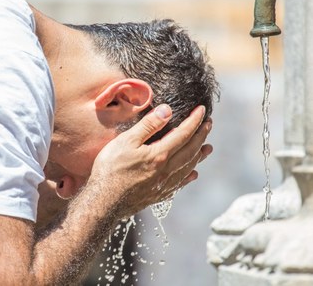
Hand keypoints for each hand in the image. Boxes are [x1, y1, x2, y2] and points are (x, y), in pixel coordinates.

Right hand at [89, 104, 212, 217]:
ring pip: (188, 167)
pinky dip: (188, 176)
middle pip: (191, 150)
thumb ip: (148, 126)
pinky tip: (192, 174)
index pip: (184, 134)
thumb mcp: (126, 141)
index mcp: (160, 155)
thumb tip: (167, 111)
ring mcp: (164, 185)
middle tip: (209, 124)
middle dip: (201, 135)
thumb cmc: (110, 170)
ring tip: (208, 148)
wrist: (103, 203)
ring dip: (199, 155)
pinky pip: (180, 183)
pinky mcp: (158, 195)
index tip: (202, 110)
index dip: (195, 120)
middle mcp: (167, 171)